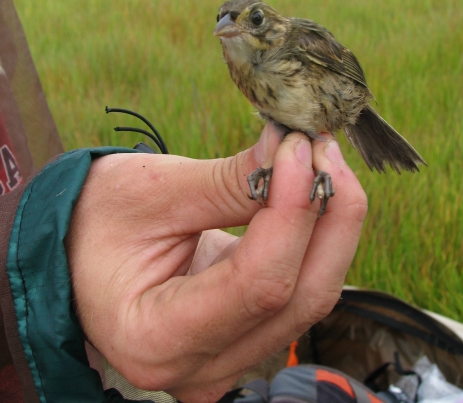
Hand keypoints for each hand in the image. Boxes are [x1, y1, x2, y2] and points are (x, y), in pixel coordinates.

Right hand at [65, 125, 366, 402]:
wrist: (79, 249)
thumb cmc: (96, 220)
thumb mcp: (151, 191)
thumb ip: (228, 180)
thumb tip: (291, 150)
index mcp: (158, 338)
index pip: (259, 283)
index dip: (293, 211)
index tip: (300, 147)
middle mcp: (201, 366)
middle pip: (302, 297)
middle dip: (329, 215)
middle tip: (324, 148)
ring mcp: (228, 358)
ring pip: (312, 295)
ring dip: (330, 223)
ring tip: (321, 161)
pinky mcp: (244, 335)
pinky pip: (299, 288)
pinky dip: (313, 237)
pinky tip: (313, 192)